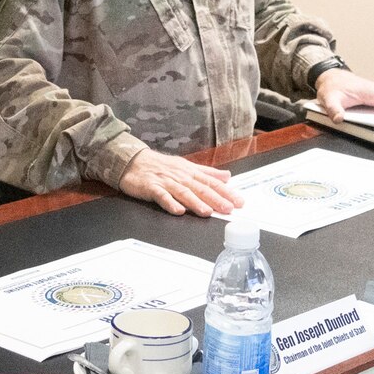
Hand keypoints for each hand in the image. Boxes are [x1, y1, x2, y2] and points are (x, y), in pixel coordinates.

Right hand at [120, 149, 242, 215]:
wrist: (134, 161)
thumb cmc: (161, 165)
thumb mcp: (187, 166)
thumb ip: (207, 173)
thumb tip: (227, 176)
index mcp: (190, 172)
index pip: (212, 182)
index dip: (226, 192)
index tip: (239, 202)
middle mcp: (181, 177)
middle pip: (201, 188)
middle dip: (216, 199)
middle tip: (228, 209)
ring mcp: (166, 182)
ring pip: (183, 193)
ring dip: (196, 202)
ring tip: (207, 212)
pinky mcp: (152, 187)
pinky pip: (162, 196)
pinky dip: (170, 203)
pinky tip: (178, 211)